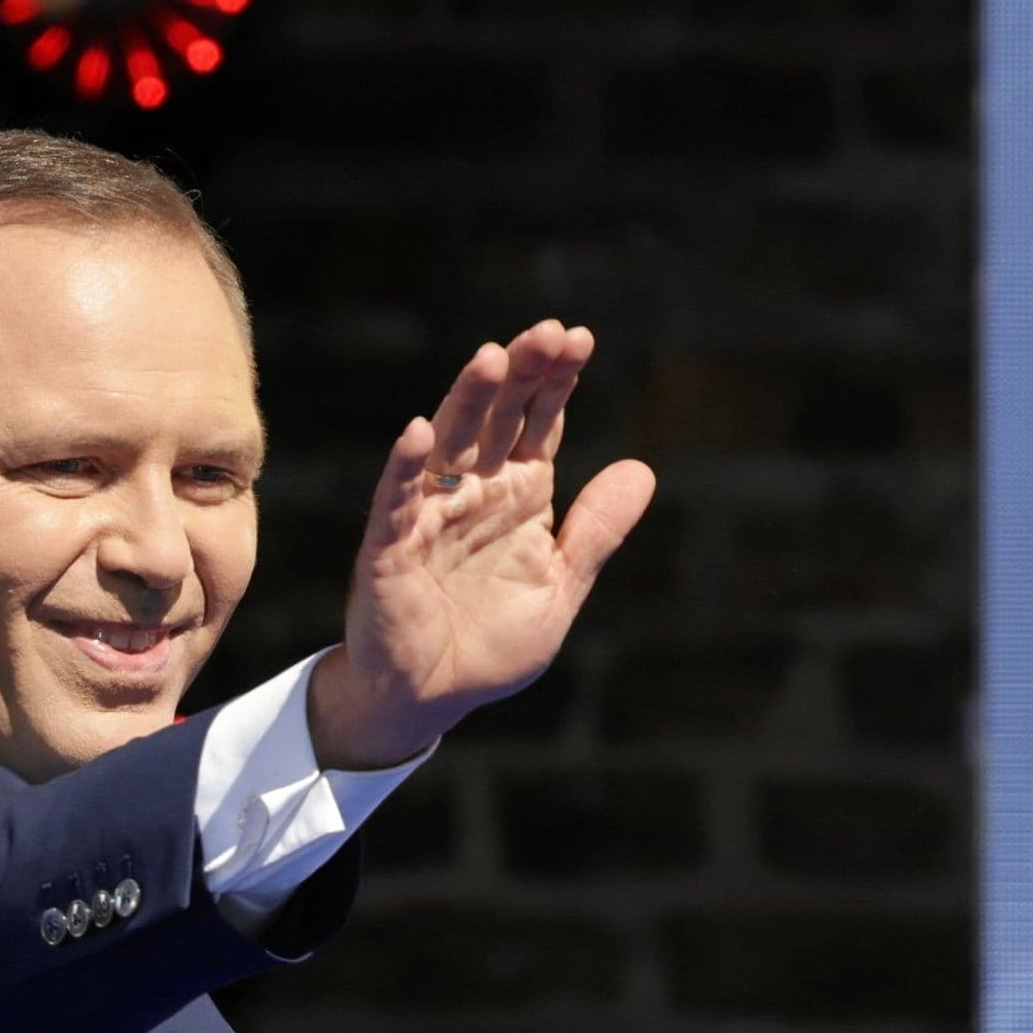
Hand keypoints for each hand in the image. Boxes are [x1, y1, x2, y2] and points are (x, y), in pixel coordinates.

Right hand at [308, 321, 656, 770]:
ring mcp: (428, 518)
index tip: (578, 338)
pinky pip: (395, 504)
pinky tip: (420, 433)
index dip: (556, 381)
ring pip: (448, 446)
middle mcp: (472, 494)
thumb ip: (595, 533)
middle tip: (544, 332)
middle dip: (519, 374)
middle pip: (496, 419)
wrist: (433, 700)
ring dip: (466, 401)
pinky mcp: (389, 551)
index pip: (538, 424)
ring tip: (490, 357)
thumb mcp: (559, 589)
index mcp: (517, 496)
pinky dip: (405, 469)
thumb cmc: (491, 645)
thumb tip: (643, 468)